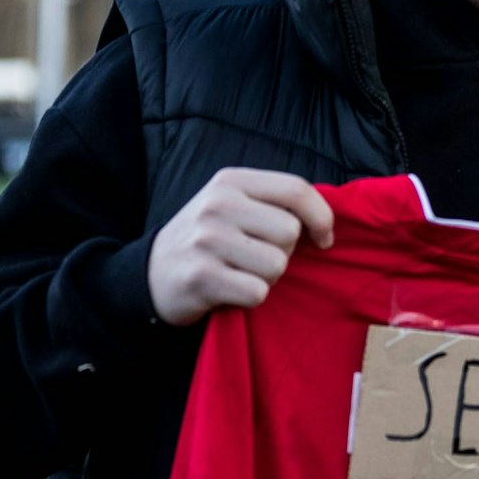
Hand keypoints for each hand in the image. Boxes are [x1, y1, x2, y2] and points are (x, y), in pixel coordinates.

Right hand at [147, 168, 333, 325]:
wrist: (151, 274)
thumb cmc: (208, 239)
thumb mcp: (234, 205)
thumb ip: (275, 203)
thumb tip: (327, 220)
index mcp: (231, 181)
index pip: (296, 190)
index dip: (321, 217)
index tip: (324, 239)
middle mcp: (217, 205)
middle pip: (290, 232)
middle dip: (284, 252)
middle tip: (256, 257)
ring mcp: (206, 240)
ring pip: (277, 265)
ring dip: (268, 277)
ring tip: (240, 272)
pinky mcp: (201, 277)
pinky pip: (258, 292)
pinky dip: (251, 297)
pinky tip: (229, 289)